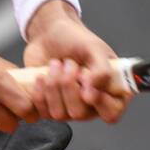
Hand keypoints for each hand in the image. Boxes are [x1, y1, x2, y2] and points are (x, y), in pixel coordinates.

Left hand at [23, 0, 131, 124]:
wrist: (50, 34)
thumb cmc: (77, 40)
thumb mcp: (95, 49)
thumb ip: (101, 71)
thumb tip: (92, 94)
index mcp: (109, 93)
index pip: (111, 113)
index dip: (99, 101)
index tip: (85, 79)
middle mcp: (90, 106)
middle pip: (79, 114)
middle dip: (68, 85)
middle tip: (68, 63)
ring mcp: (68, 109)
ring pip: (59, 114)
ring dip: (53, 85)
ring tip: (55, 64)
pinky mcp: (47, 107)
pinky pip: (40, 113)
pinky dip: (38, 93)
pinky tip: (40, 76)